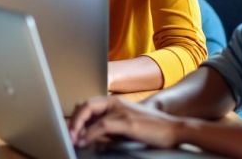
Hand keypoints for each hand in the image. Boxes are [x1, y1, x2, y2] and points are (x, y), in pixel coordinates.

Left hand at [69, 96, 183, 148]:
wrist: (175, 129)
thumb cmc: (151, 130)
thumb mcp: (125, 128)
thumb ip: (108, 129)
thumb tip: (88, 135)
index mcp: (114, 102)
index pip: (87, 104)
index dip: (75, 116)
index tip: (68, 129)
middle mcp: (116, 102)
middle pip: (85, 105)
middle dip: (72, 120)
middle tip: (67, 134)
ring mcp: (121, 110)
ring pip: (90, 112)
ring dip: (77, 126)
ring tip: (72, 138)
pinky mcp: (127, 121)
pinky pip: (103, 126)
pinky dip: (91, 133)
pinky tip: (86, 140)